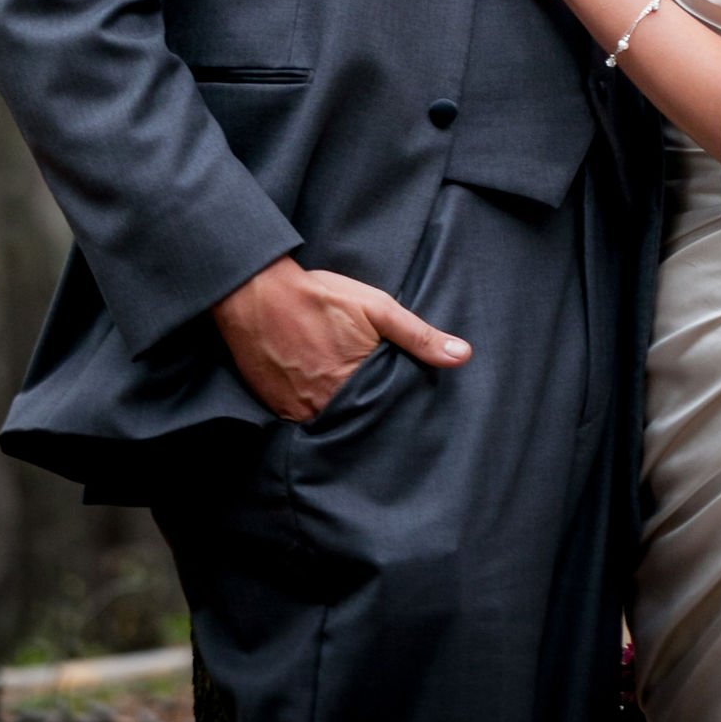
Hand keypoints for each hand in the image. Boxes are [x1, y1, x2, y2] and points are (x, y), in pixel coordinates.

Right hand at [213, 254, 468, 422]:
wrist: (257, 293)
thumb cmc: (320, 296)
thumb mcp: (377, 307)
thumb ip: (419, 336)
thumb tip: (463, 356)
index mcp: (357, 382)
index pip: (388, 413)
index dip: (398, 415)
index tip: (409, 418)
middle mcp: (327, 404)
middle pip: (359, 425)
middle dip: (372, 424)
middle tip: (384, 422)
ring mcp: (299, 410)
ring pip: (331, 428)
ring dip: (344, 424)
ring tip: (355, 418)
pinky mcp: (277, 410)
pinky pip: (302, 428)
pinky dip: (314, 423)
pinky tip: (323, 411)